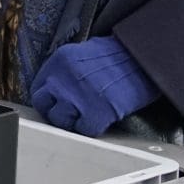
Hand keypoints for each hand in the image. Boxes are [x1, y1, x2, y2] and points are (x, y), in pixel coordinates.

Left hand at [28, 37, 156, 137]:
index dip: (49, 98)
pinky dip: (91, 128)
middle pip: (43, 104)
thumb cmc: (119, 57)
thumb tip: (55, 88)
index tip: (57, 103)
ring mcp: (77, 96)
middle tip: (72, 112)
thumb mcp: (84, 53)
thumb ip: (66, 70)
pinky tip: (101, 119)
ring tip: (88, 115)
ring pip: (60, 120)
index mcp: (59, 61)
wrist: (145, 58)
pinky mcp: (95, 112)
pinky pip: (83, 130)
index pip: (38, 88)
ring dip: (73, 121)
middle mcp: (63, 78)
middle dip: (56, 110)